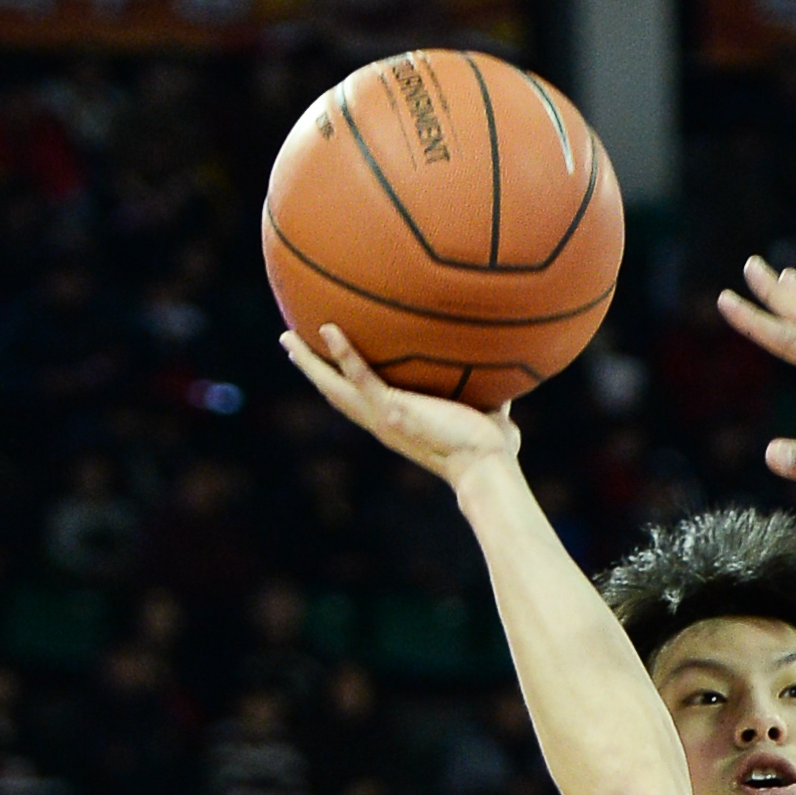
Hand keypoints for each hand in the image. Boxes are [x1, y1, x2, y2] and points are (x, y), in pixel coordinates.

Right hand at [279, 321, 522, 486]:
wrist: (488, 467)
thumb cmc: (491, 450)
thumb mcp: (486, 415)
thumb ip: (488, 397)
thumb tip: (508, 384)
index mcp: (398, 423)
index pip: (362, 400)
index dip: (342, 382)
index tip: (328, 365)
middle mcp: (383, 423)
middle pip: (336, 392)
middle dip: (312, 369)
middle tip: (290, 344)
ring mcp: (384, 417)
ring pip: (335, 386)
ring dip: (310, 362)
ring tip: (287, 337)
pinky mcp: (393, 410)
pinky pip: (360, 376)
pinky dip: (344, 352)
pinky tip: (328, 327)